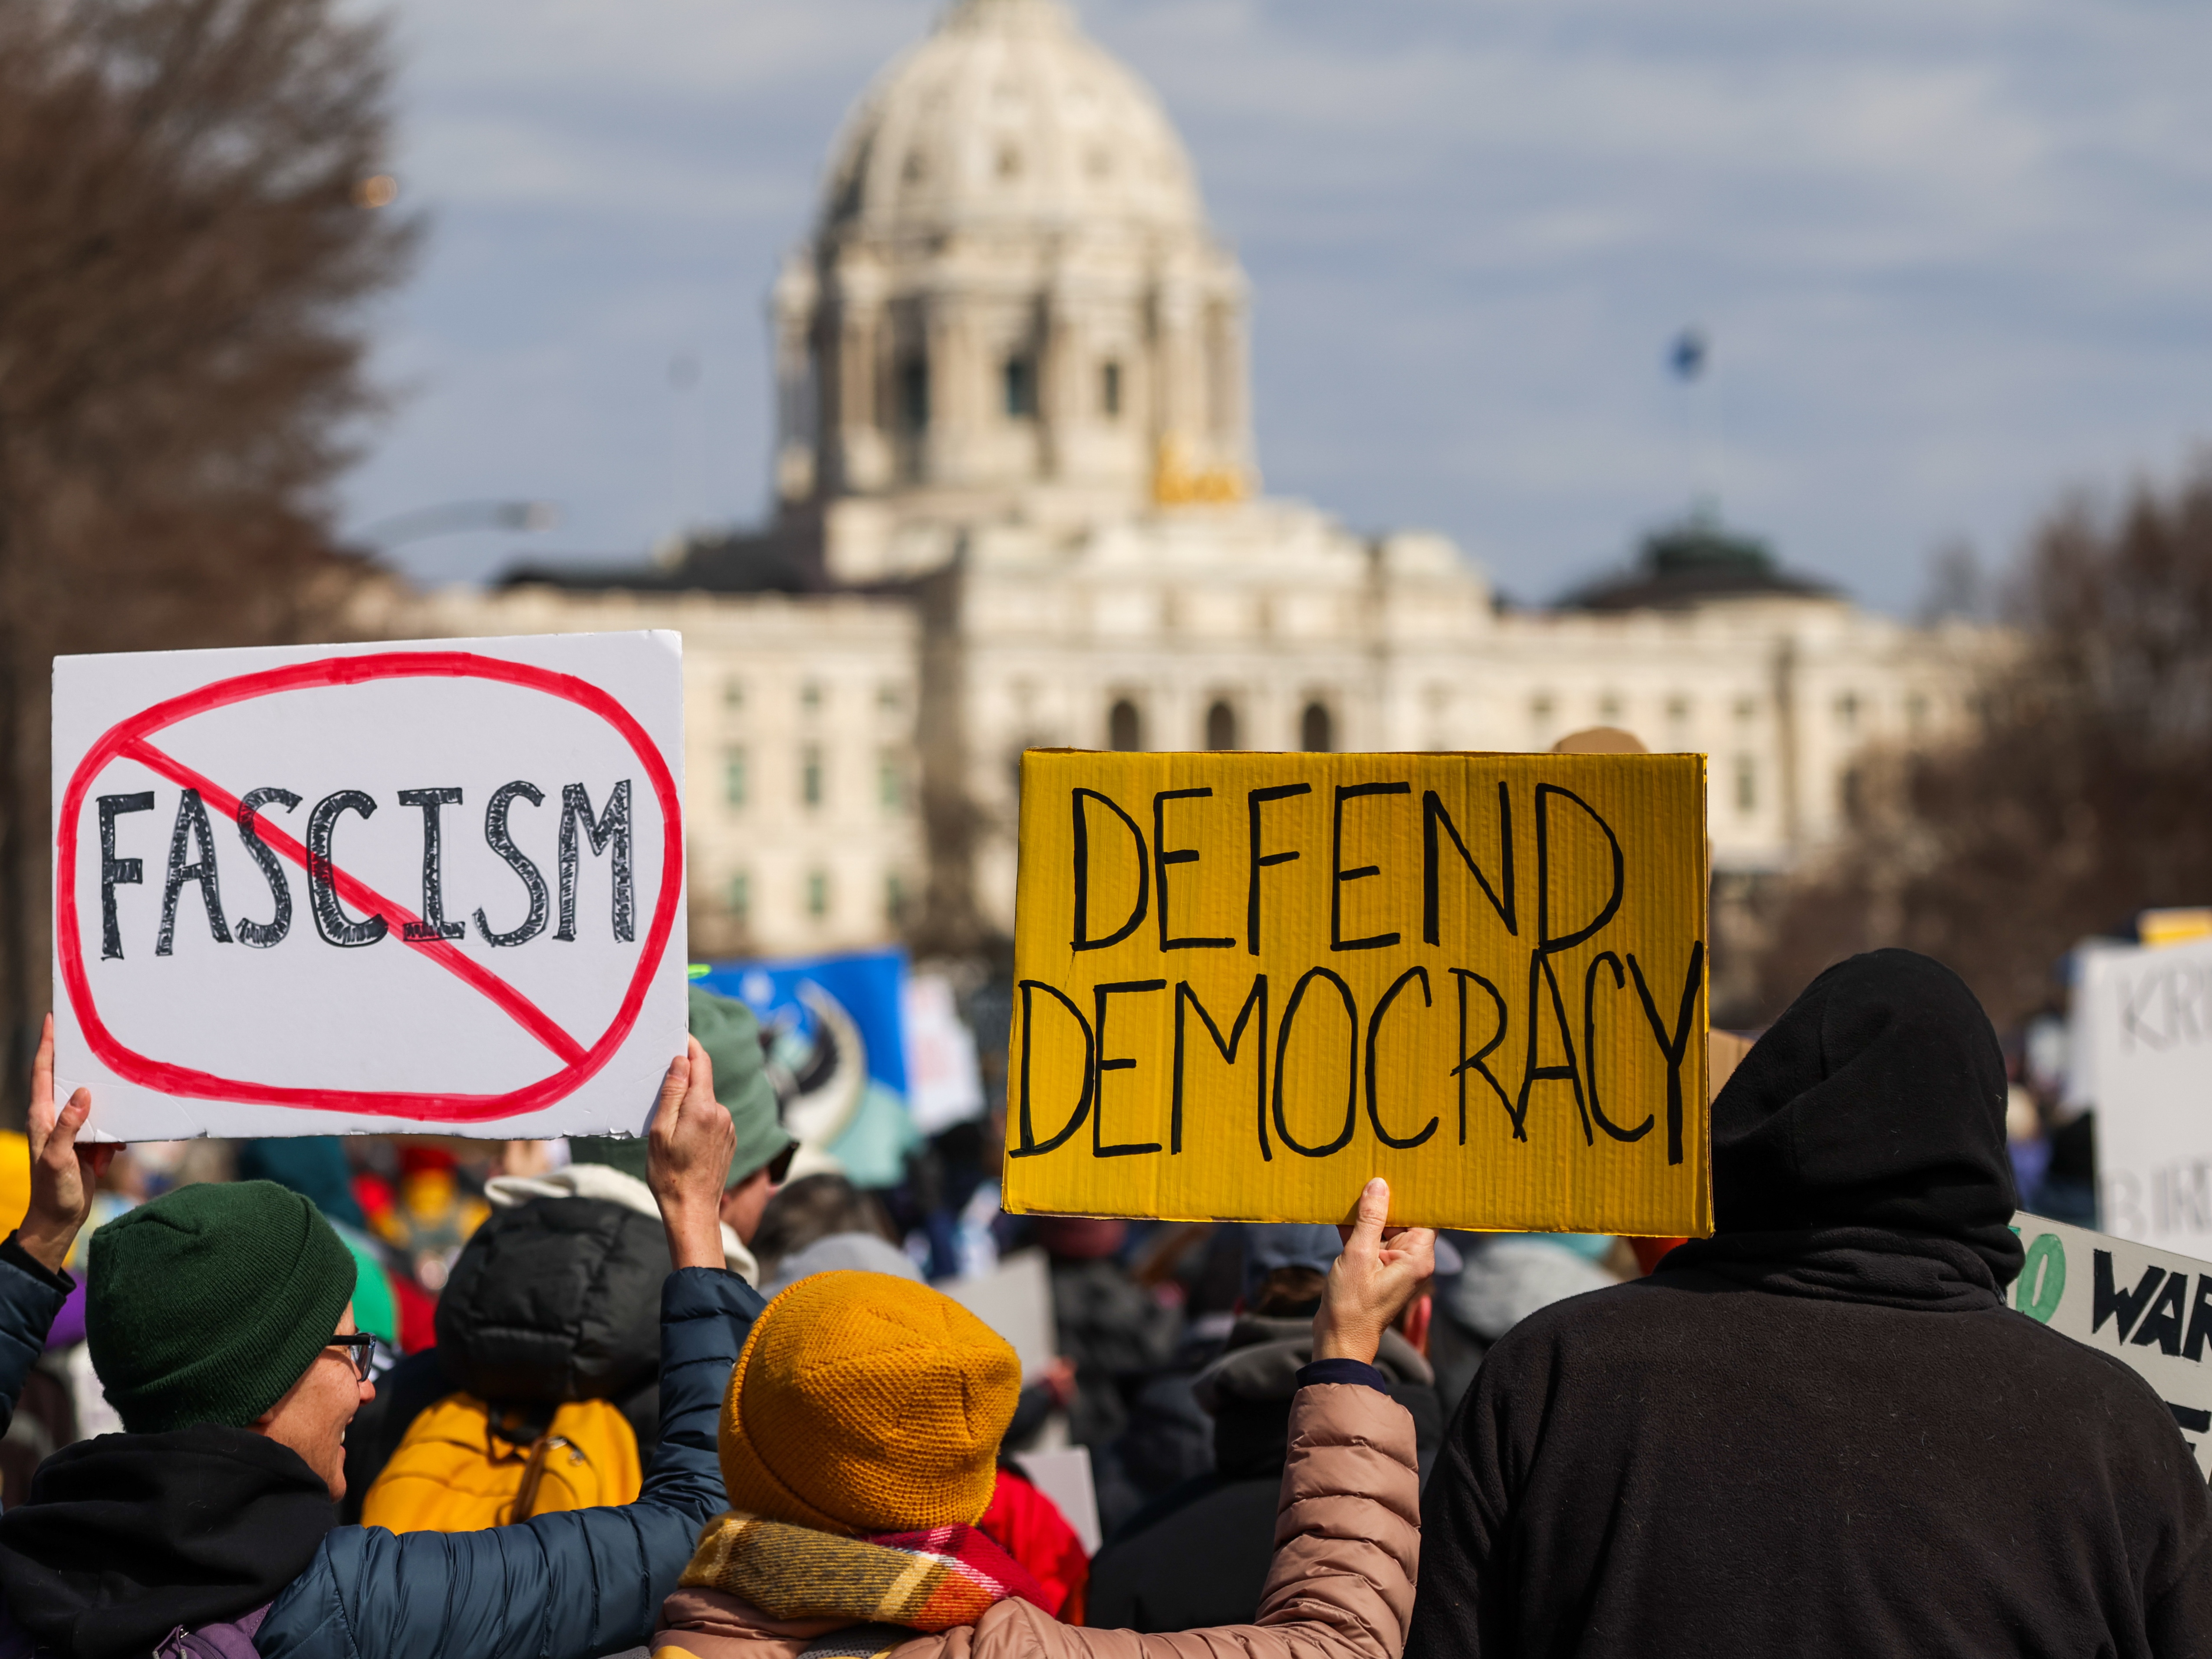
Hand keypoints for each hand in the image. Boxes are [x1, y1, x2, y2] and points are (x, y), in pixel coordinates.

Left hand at [20, 1015, 114, 1273]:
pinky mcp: (87, 1143)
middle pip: (67, 1080)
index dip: (47, 1045)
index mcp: (42, 1117)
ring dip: (107, 1099)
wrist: (59, 1220)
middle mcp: (55, 1119)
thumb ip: (68, 1126)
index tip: (52, 1020)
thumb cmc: (53, 1191)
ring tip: (120, 1089)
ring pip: (92, 1102)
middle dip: (79, 1060)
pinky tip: (119, 1145)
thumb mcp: (57, 1159)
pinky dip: (116, 1132)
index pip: (42, 1073)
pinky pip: (107, 1127)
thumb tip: (83, 1093)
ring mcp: (71, 1131)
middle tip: (95, 1037)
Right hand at [647, 1039, 734, 1269]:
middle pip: (703, 1082)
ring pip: (706, 1102)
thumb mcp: (660, 1131)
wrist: (693, 1210)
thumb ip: (673, 1093)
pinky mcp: (729, 1140)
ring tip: (668, 1121)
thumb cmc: (669, 1174)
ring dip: (689, 1102)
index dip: (691, 1045)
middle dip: (684, 1078)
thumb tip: (682, 1060)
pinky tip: (682, 1137)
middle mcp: (722, 1114)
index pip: (701, 1063)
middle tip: (659, 1081)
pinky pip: (711, 1118)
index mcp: (704, 1108)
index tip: (679, 1035)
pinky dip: (697, 1118)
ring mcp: (728, 1128)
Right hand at [1313, 1178, 1435, 1364]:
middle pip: (1403, 1218)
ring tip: (1352, 1183)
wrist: (1338, 1340)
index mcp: (1416, 1257)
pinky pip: (1370, 1240)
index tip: (1402, 1168)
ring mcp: (1391, 1264)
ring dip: (1366, 1212)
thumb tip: (1379, 1184)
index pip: (1423, 1215)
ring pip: (1383, 1227)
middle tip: (1370, 1167)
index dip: (1413, 1193)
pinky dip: (1356, 1228)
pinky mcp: (1374, 1268)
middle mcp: (1409, 1260)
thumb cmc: (1352, 1305)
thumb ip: (1370, 1219)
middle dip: (1385, 1198)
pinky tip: (1339, 1208)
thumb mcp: (1359, 1255)